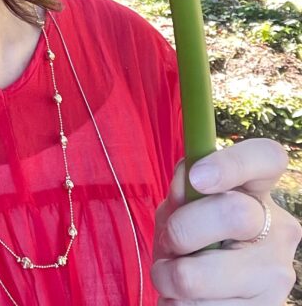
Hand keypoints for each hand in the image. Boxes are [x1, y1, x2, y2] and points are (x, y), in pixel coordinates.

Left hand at [151, 138, 301, 303]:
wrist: (204, 297)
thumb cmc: (191, 240)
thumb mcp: (180, 209)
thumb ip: (181, 191)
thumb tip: (186, 180)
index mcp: (258, 191)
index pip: (268, 157)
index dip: (232, 162)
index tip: (197, 176)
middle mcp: (279, 231)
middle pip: (233, 213)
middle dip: (182, 230)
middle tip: (169, 244)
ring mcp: (277, 276)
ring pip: (201, 275)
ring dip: (169, 278)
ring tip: (171, 278)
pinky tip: (187, 301)